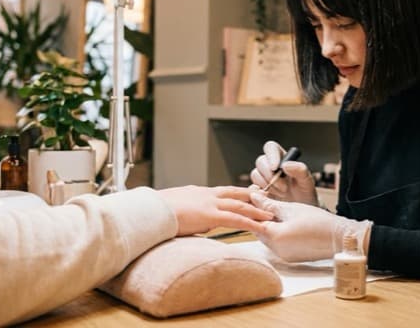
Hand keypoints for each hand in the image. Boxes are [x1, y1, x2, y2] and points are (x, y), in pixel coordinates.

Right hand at [157, 185, 273, 235]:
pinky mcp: (209, 215)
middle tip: (268, 201)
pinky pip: (235, 218)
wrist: (148, 210)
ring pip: (240, 204)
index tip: (250, 196)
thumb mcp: (177, 209)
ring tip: (271, 215)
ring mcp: (209, 203)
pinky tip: (260, 226)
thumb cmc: (157, 212)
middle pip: (236, 193)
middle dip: (253, 197)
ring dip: (257, 210)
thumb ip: (190, 214)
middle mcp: (207, 194)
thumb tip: (198, 224)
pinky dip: (250, 222)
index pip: (224, 191)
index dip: (238, 194)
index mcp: (199, 192)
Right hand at [250, 141, 318, 205]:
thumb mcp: (307, 182)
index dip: (271, 155)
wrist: (300, 213)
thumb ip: (300, 170)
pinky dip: (259, 195)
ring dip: (268, 185)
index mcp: (282, 158)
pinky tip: (271, 200)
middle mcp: (270, 166)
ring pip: (255, 174)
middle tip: (284, 188)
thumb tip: (285, 165)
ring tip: (282, 195)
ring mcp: (262, 178)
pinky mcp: (257, 191)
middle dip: (270, 175)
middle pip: (260, 161)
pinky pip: (251, 189)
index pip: (271, 147)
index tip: (276, 167)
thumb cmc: (305, 195)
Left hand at [250, 192, 371, 261]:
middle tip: (263, 204)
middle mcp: (277, 250)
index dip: (252, 210)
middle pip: (259, 232)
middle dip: (259, 218)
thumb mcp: (292, 208)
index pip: (253, 222)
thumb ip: (270, 203)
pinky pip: (277, 245)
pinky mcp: (291, 258)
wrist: (339, 238)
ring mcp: (284, 256)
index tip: (252, 200)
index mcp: (275, 237)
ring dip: (268, 227)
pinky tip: (286, 225)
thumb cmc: (319, 221)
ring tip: (276, 213)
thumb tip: (254, 196)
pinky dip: (277, 235)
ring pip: (267, 238)